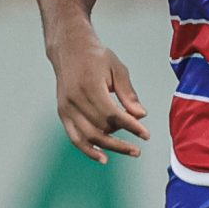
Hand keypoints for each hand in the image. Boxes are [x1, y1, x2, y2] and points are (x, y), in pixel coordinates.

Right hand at [49, 31, 149, 162]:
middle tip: (138, 148)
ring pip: (88, 136)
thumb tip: (140, 115)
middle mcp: (75, 99)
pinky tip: (103, 158)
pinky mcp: (63, 113)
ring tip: (128, 152)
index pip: (113, 114)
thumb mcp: (117, 69)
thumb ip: (128, 94)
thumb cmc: (96, 58)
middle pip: (101, 128)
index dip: (130, 127)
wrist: (70, 50)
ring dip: (109, 148)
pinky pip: (74, 137)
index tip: (145, 135)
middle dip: (122, 140)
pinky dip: (88, 150)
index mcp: (90, 86)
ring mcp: (66, 108)